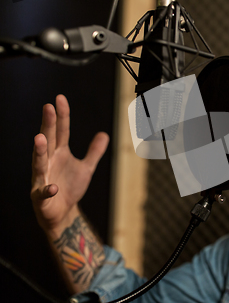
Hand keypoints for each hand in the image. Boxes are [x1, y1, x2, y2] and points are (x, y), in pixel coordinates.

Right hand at [31, 95, 108, 234]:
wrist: (62, 213)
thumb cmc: (70, 187)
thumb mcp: (86, 168)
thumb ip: (94, 152)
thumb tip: (104, 134)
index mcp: (59, 153)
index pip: (60, 131)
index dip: (61, 116)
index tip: (59, 99)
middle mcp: (48, 162)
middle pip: (48, 141)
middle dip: (48, 125)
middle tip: (48, 107)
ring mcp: (42, 179)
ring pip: (39, 163)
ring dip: (39, 151)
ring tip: (39, 138)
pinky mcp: (41, 197)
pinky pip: (43, 192)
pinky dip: (47, 190)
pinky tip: (53, 187)